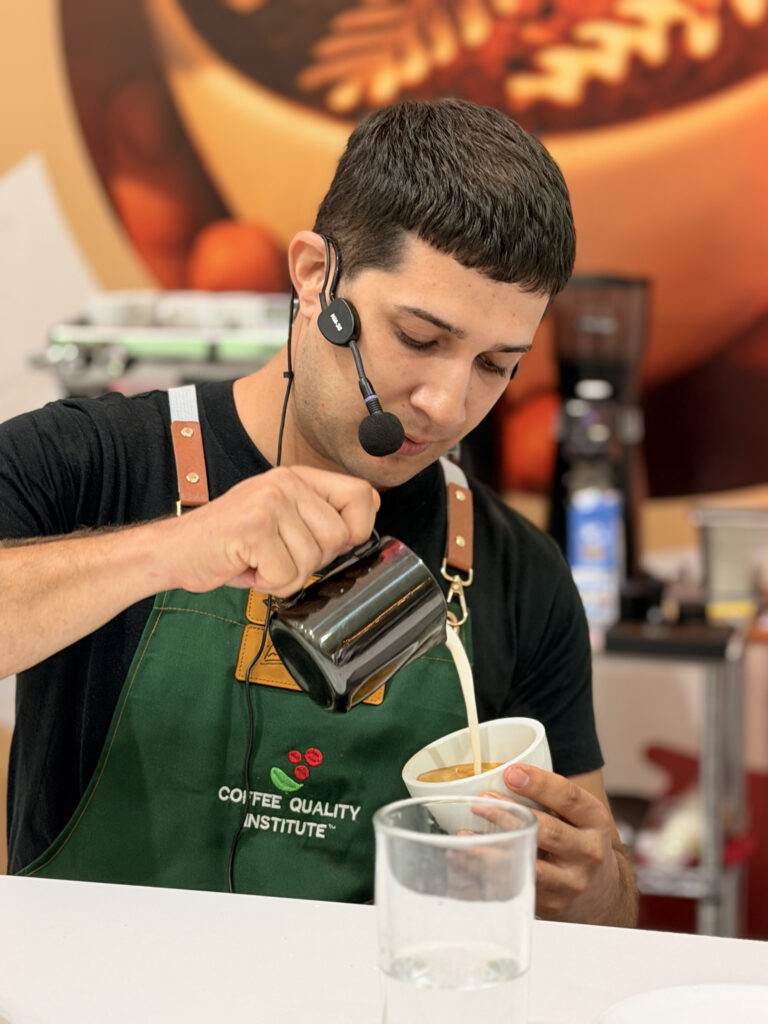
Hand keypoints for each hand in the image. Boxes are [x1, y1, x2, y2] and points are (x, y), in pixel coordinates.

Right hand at [159, 465, 379, 595]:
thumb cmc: (232, 543)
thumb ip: (318, 518)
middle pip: (340, 538)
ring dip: (285, 575)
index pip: (362, 495)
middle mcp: (286, 482)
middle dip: (312, 561)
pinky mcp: (254, 527)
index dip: (358, 528)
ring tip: (258, 560)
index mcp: (298, 477)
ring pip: (313, 561)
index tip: (332, 544)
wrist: (175, 551)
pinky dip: (267, 583)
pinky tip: (246, 567)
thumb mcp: (282, 519)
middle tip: (278, 555)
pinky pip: (286, 575)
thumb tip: (361, 533)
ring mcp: (270, 502)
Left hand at [476, 764, 635, 925]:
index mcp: (594, 820)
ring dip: (492, 847)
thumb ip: (550, 796)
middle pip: (547, 831)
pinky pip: (516, 884)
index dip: (539, 784)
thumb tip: (500, 771)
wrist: (602, 892)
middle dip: (509, 814)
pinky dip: (488, 872)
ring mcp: (570, 881)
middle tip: (480, 801)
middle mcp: (588, 851)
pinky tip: (468, 859)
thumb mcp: (579, 815)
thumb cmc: (579, 840)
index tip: (510, 772)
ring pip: (528, 862)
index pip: (569, 797)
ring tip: (465, 834)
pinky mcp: (552, 903)